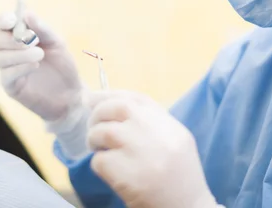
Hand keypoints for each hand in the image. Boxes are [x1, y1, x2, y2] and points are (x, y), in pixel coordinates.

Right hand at [0, 12, 81, 120]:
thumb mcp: (57, 43)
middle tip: (32, 41)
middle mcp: (9, 51)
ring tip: (40, 54)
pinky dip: (20, 67)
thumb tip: (27, 13)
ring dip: (20, 54)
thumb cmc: (62, 65)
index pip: (3, 24)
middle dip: (11, 39)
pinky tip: (35, 65)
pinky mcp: (10, 87)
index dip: (4, 19)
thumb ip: (43, 29)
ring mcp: (8, 70)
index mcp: (18, 36)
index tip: (13, 20)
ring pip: (0, 58)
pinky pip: (6, 75)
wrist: (70, 94)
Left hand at [87, 91, 219, 207]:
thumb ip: (150, 123)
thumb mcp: (174, 141)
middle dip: (98, 113)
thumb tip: (109, 105)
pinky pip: (100, 160)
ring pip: (103, 132)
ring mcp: (142, 152)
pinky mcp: (128, 175)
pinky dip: (98, 164)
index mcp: (169, 125)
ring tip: (97, 148)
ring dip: (94, 139)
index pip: (136, 98)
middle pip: (118, 107)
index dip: (110, 95)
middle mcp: (157, 133)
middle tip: (93, 126)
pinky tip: (107, 170)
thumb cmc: (178, 177)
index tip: (93, 98)